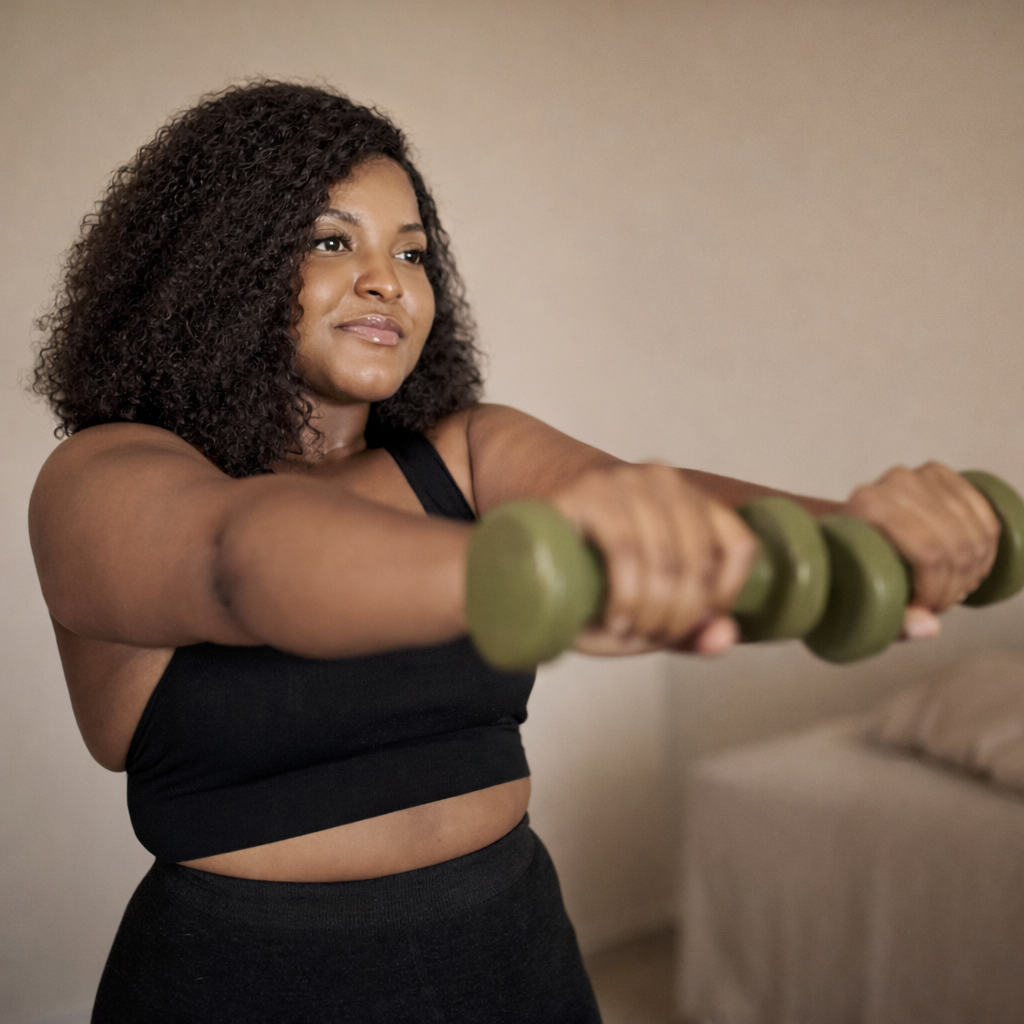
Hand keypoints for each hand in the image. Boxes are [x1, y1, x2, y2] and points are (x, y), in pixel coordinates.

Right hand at [551, 464, 757, 655]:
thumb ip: (692, 624)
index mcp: (692, 499)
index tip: (694, 625)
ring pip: (665, 559)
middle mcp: (664, 481)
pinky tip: (616, 619)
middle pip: (698, 561)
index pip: (738, 545)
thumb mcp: (646, 598)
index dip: (725, 595)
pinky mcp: (589, 494)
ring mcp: (626, 482)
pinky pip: (626, 551)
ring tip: (630, 635)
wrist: (530, 528)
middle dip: (679, 616)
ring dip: (652, 612)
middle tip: (651, 639)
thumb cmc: (593, 569)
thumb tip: (725, 639)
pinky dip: (627, 595)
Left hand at [842, 462, 1000, 638]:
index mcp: (868, 506)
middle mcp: (895, 483)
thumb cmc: (850, 568)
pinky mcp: (942, 477)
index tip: (927, 607)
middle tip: (941, 603)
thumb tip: (930, 625)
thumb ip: (894, 620)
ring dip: (973, 571)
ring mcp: (920, 476)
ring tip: (954, 590)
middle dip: (956, 584)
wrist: (842, 530)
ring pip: (974, 534)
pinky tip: (971, 570)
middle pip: (954, 544)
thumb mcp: (861, 601)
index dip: (938, 588)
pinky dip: (986, 551)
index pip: (928, 552)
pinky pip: (985, 519)